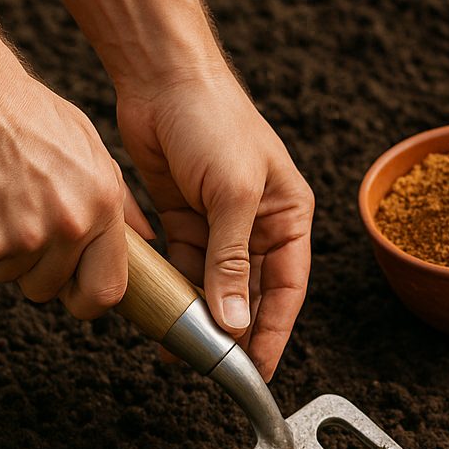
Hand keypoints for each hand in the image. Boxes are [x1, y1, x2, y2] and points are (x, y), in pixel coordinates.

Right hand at [0, 65, 150, 319]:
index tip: (70, 291)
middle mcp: (71, 226)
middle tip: (13, 225)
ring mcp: (26, 237)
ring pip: (6, 276)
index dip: (86, 299)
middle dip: (29, 268)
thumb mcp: (91, 150)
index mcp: (103, 207)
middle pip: (48, 287)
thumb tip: (148, 240)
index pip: (108, 290)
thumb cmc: (23, 114)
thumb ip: (119, 202)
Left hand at [116, 67, 312, 380]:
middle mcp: (259, 225)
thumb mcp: (233, 195)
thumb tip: (234, 321)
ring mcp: (220, 224)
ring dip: (197, 316)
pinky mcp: (184, 218)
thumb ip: (232, 261)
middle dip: (231, 332)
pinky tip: (159, 310)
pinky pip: (182, 266)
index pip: (287, 290)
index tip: (255, 372)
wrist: (162, 76)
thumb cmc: (214, 122)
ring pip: (212, 286)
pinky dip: (172, 288)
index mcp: (289, 218)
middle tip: (209, 367)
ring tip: (176, 349)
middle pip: (249, 294)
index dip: (273, 333)